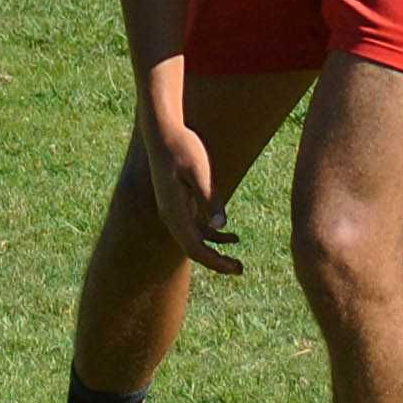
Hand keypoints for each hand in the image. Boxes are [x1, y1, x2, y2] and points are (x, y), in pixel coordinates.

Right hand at [141, 120, 243, 275]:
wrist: (162, 133)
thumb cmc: (183, 148)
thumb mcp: (200, 171)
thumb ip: (209, 199)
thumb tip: (221, 227)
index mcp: (174, 212)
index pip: (195, 249)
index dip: (216, 262)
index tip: (236, 268)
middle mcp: (171, 216)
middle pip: (194, 250)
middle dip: (217, 262)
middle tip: (240, 270)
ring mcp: (173, 211)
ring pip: (194, 241)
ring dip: (215, 251)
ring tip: (237, 259)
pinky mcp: (178, 203)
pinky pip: (194, 228)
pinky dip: (212, 235)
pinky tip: (232, 236)